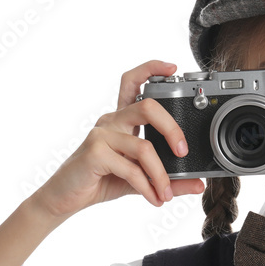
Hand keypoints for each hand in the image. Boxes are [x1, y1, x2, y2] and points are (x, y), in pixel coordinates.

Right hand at [30, 60, 205, 218]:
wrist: (66, 198)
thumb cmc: (101, 180)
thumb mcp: (141, 179)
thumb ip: (168, 179)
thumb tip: (199, 184)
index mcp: (121, 120)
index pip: (132, 82)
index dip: (151, 69)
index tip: (172, 67)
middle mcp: (111, 121)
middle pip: (147, 107)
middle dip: (172, 128)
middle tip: (183, 151)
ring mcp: (101, 135)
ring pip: (144, 147)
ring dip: (161, 175)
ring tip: (166, 194)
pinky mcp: (95, 153)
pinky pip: (131, 169)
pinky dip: (147, 186)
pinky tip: (153, 198)